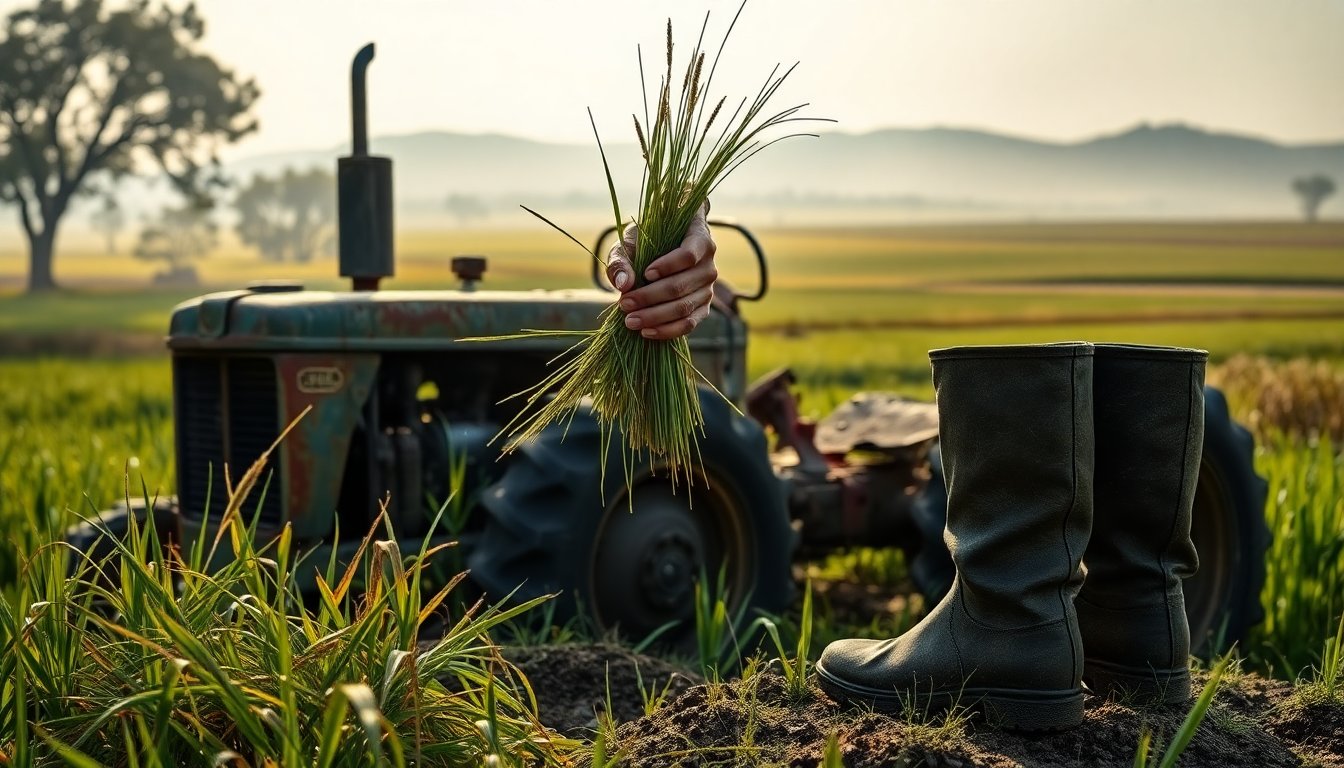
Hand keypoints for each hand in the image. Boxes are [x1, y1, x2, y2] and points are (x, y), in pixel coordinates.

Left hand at [606, 201, 717, 339]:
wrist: (663, 251)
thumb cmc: (647, 242)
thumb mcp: (631, 242)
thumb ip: (623, 259)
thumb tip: (623, 284)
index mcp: (699, 239)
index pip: (688, 255)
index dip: (667, 266)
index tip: (645, 274)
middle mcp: (708, 266)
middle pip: (681, 286)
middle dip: (650, 297)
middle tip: (624, 304)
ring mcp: (708, 289)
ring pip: (684, 308)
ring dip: (655, 317)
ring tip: (630, 321)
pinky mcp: (703, 309)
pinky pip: (688, 324)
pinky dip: (667, 331)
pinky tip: (646, 332)